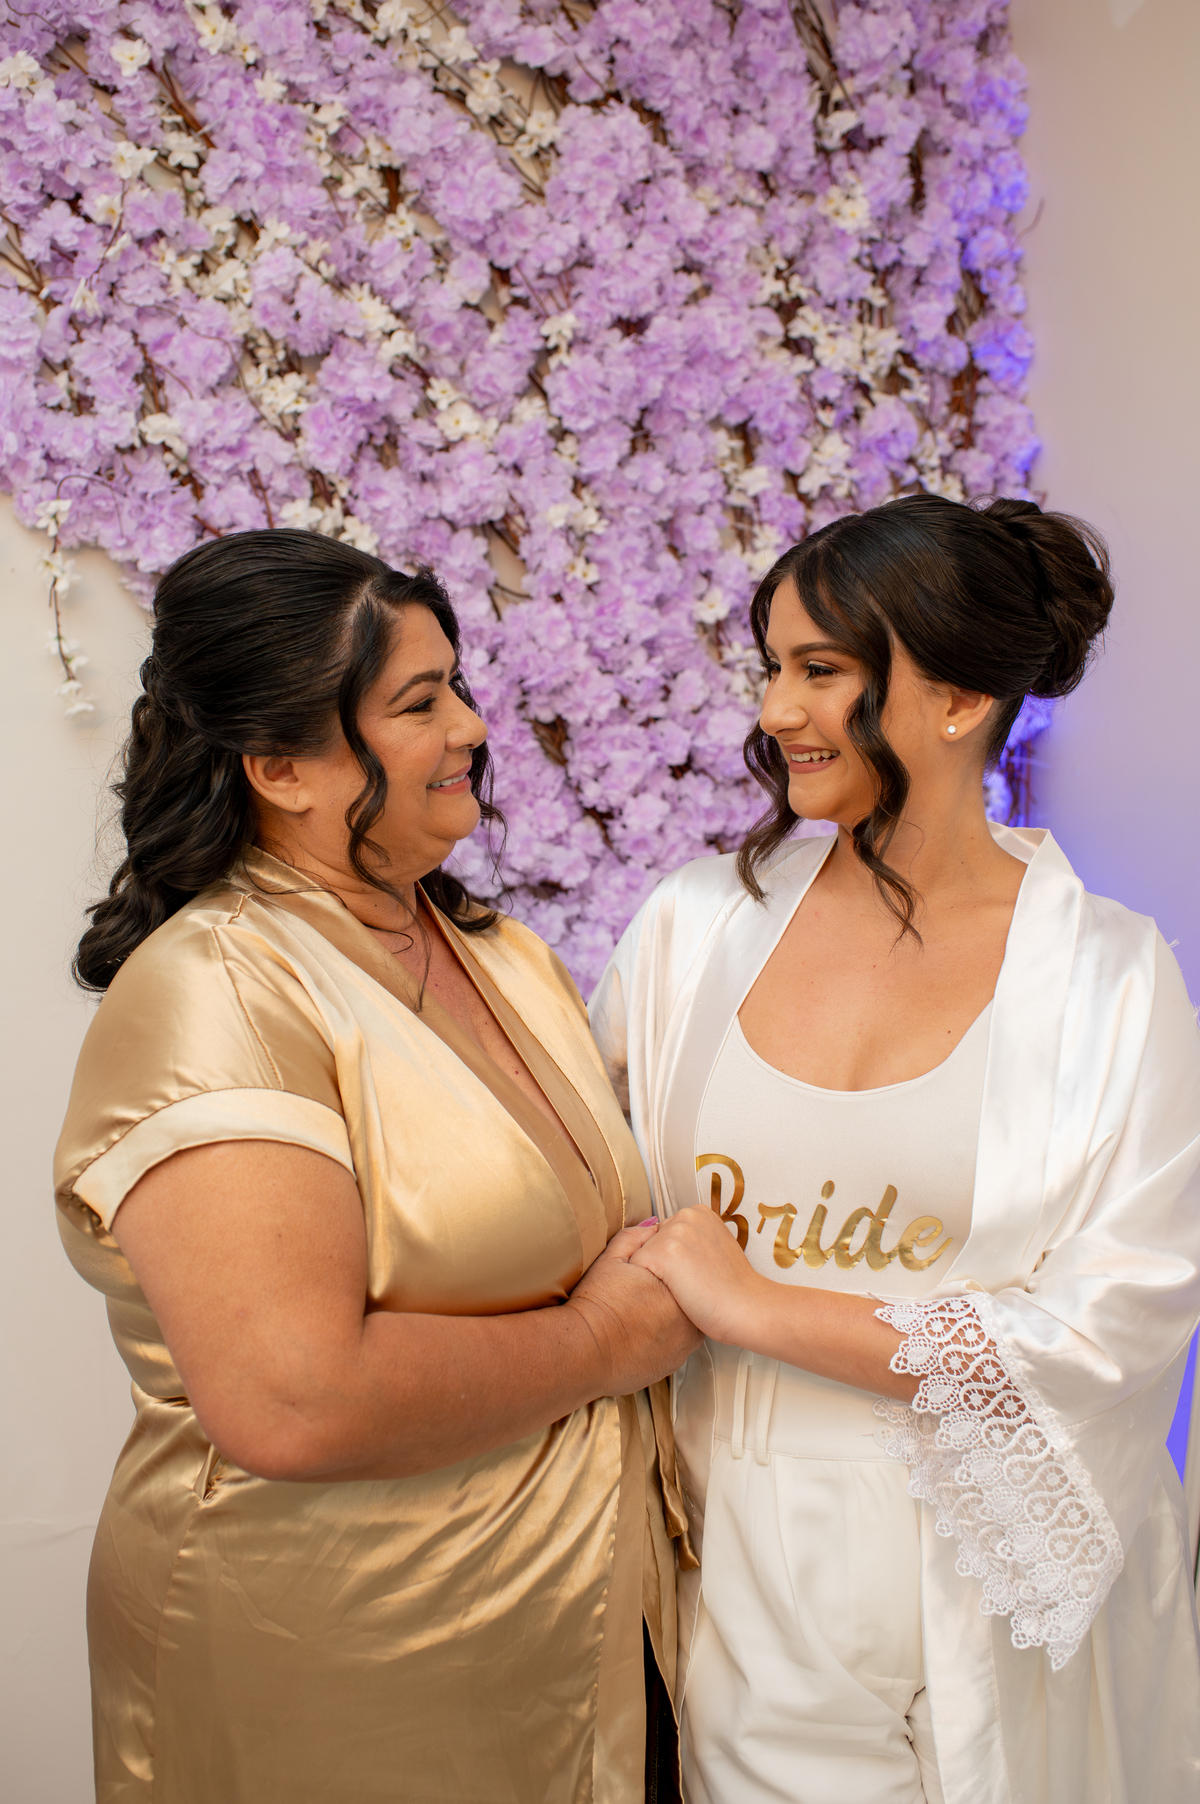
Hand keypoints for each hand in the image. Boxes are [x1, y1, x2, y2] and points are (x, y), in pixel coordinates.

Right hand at [566, 1222, 702, 1395]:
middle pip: (689, 1297)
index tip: (649, 1274)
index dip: (666, 1270)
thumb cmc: (596, 1306)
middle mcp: (688, 1318)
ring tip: (642, 1313)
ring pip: (686, 1323)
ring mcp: (683, 1345)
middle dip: (673, 1293)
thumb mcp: (611, 1259)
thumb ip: (636, 1238)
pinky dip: (664, 1339)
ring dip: (671, 1317)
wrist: (583, 1352)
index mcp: (678, 1288)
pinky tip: (642, 1332)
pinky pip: (676, 1346)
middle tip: (645, 1293)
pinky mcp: (673, 1365)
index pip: (686, 1272)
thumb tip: (654, 1226)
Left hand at [629, 1205, 768, 1345]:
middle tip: (691, 1283)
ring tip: (685, 1289)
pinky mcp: (662, 1253)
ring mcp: (673, 1232)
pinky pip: (636, 1269)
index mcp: (699, 1212)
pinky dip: (648, 1286)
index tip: (696, 1273)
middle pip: (650, 1242)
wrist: (749, 1308)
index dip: (676, 1261)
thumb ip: (693, 1241)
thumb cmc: (734, 1289)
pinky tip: (676, 1293)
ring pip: (641, 1255)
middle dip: (662, 1265)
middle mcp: (685, 1215)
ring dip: (655, 1276)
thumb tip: (671, 1248)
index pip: (664, 1234)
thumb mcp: (716, 1249)